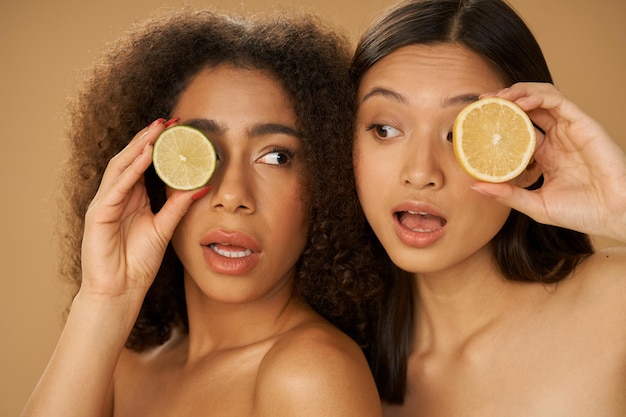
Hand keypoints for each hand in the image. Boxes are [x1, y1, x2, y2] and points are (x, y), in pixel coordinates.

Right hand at [79, 119, 200, 305]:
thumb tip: (201, 186)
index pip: (144, 164)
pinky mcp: (98, 214)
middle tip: (168, 120)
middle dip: (149, 138)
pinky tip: (145, 156)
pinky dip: (131, 170)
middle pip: (131, 159)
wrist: (120, 291)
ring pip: (121, 167)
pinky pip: (116, 187)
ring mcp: (105, 203)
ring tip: (157, 130)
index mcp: (132, 197)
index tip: (178, 129)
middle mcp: (117, 196)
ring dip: (139, 146)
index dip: (159, 146)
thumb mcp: (164, 228)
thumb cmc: (137, 262)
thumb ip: (178, 206)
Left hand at [474, 82, 625, 242]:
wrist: (615, 216)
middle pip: (528, 108)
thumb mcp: (536, 204)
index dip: (499, 121)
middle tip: (482, 102)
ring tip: (498, 98)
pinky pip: (559, 102)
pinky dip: (537, 97)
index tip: (477, 119)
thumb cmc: (582, 213)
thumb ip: (507, 194)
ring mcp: (571, 130)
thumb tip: (475, 186)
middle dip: (505, 100)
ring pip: (543, 98)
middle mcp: (558, 138)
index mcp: (546, 154)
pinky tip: (519, 103)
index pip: (519, 128)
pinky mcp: (584, 125)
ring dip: (519, 92)